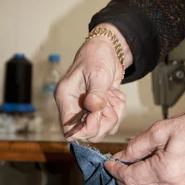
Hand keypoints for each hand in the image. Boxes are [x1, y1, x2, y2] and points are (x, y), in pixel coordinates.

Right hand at [55, 24, 132, 141]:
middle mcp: (74, 108)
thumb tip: (94, 107)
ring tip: (113, 95)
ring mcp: (87, 111)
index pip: (69, 130)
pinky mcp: (99, 111)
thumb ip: (97, 92)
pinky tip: (116, 96)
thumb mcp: (97, 73)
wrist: (108, 50)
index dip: (87, 128)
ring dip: (114, 114)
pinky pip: (111, 122)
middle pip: (89, 134)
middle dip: (104, 121)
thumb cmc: (97, 56)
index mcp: (66, 99)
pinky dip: (118, 111)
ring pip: (103, 130)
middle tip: (109, 102)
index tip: (99, 112)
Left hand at [104, 106, 184, 184]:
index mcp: (165, 170)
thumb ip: (136, 146)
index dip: (114, 170)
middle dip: (120, 182)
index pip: (129, 178)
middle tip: (117, 167)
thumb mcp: (160, 130)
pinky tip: (145, 172)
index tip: (108, 162)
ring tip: (129, 168)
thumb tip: (120, 157)